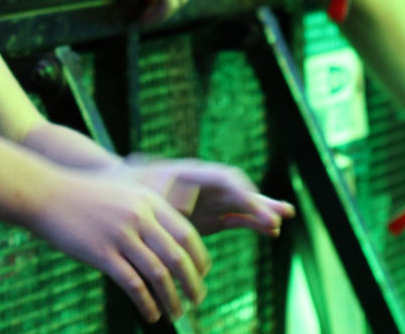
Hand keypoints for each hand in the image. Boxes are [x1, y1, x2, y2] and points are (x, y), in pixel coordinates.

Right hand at [34, 166, 210, 322]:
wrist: (46, 194)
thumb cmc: (85, 197)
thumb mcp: (123, 195)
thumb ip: (148, 215)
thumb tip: (173, 248)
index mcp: (148, 200)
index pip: (187, 234)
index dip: (200, 259)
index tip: (202, 275)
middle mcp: (138, 216)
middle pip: (178, 257)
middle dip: (193, 284)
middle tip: (197, 300)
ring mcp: (119, 235)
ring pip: (159, 275)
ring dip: (172, 299)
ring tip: (176, 312)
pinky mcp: (101, 253)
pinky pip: (133, 285)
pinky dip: (147, 304)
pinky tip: (151, 314)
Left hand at [114, 156, 292, 236]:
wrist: (122, 191)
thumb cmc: (130, 187)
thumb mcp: (141, 190)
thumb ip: (161, 197)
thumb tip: (180, 204)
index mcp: (191, 173)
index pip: (223, 177)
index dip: (240, 189)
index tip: (253, 201)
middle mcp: (206, 185)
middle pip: (238, 191)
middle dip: (258, 203)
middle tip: (279, 215)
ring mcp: (211, 201)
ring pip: (243, 205)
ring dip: (262, 213)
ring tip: (282, 221)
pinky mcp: (212, 217)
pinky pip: (238, 219)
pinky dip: (253, 224)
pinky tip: (271, 231)